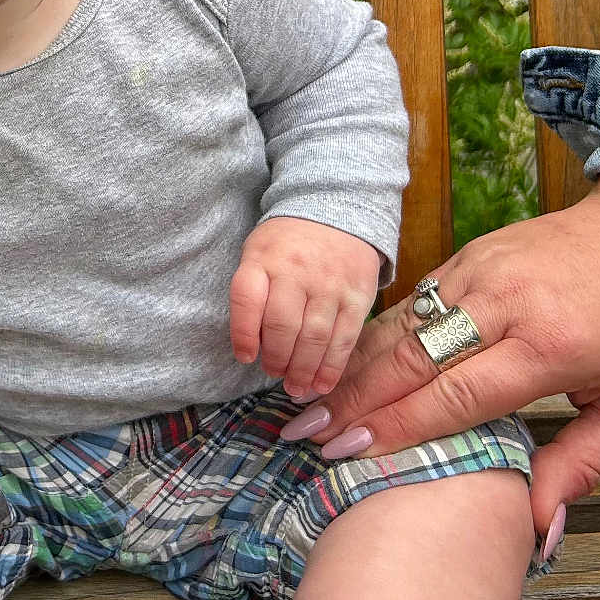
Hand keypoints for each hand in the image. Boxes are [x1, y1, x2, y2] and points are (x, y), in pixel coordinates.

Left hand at [229, 216, 380, 399]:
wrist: (336, 212)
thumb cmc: (288, 243)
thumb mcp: (259, 251)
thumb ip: (253, 291)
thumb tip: (251, 344)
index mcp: (263, 258)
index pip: (246, 299)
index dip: (243, 334)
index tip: (245, 357)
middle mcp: (295, 271)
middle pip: (281, 326)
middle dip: (275, 358)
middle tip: (273, 372)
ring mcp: (329, 284)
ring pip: (313, 338)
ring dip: (302, 370)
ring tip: (295, 387)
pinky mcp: (357, 297)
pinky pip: (344, 339)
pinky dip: (332, 367)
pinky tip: (322, 384)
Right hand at [285, 174, 599, 537]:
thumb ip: (582, 463)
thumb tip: (540, 523)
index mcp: (551, 344)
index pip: (456, 394)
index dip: (398, 426)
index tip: (355, 451)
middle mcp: (505, 301)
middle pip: (411, 354)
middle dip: (353, 396)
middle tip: (309, 429)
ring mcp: (480, 269)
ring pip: (400, 322)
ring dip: (351, 363)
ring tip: (312, 398)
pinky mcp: (468, 254)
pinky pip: (413, 299)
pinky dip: (376, 333)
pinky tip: (349, 360)